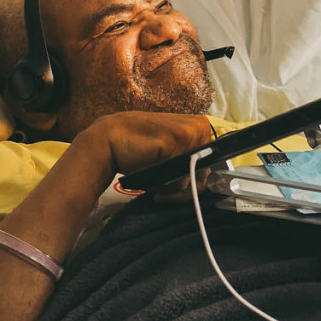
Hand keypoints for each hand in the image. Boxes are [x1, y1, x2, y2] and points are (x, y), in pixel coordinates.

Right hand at [79, 111, 215, 178]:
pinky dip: (165, 184)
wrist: (109, 139)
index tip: (178, 191)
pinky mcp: (177, 139)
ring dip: (172, 189)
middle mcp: (199, 126)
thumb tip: (204, 186)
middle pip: (205, 172)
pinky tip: (150, 177)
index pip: (211, 164)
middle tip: (163, 194)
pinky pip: (180, 177)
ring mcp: (190, 131)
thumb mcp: (170, 155)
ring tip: (154, 182)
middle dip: (184, 189)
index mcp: (200, 127)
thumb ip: (188, 164)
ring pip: (192, 177)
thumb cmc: (139, 150)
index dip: (196, 182)